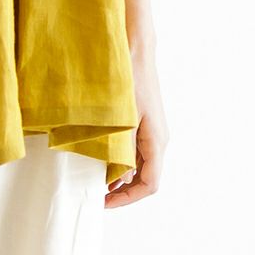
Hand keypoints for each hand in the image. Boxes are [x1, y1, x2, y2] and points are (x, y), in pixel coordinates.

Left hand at [105, 50, 167, 208]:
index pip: (150, 183)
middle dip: (124, 191)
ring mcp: (152, 132)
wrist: (135, 51)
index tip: (105, 202)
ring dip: (121, 177)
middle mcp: (158, 140)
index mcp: (157, 141)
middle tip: (98, 196)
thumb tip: (119, 179)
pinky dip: (121, 161)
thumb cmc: (129, 81)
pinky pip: (136, 152)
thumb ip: (122, 150)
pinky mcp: (144, 124)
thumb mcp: (124, 119)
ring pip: (140, 166)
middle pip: (146, 178)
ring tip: (97, 180)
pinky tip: (103, 161)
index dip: (128, 198)